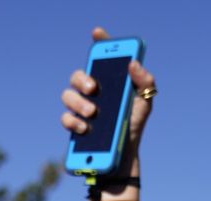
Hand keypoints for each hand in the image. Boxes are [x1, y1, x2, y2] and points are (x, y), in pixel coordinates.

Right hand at [60, 28, 157, 175]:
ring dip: (78, 102)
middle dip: (82, 78)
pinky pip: (65, 118)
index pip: (101, 58)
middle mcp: (91, 93)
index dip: (99, 42)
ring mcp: (80, 109)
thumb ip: (144, 82)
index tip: (97, 33)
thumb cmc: (133, 126)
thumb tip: (133, 63)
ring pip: (67, 95)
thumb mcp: (145, 103)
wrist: (122, 157)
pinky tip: (85, 127)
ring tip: (93, 112)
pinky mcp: (73, 127)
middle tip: (93, 88)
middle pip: (77, 75)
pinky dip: (73, 121)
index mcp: (108, 82)